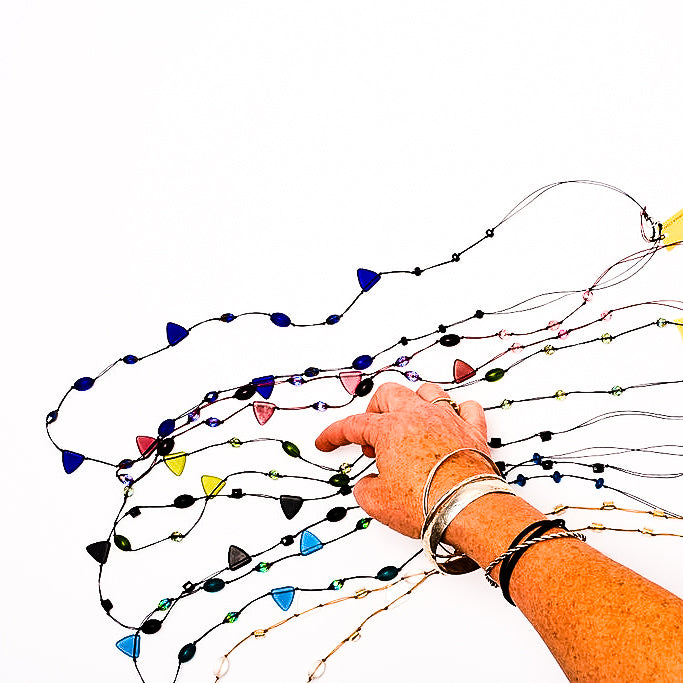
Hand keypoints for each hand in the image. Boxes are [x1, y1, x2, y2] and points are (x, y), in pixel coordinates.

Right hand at [315, 381, 498, 538]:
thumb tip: (369, 484)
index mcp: (391, 429)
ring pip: (428, 391)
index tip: (326, 442)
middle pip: (389, 394)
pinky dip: (457, 411)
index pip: (353, 425)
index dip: (334, 434)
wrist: (469, 509)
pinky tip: (450, 421)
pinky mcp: (473, 432)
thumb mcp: (378, 503)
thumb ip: (365, 488)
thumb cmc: (427, 503)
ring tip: (407, 421)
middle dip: (374, 409)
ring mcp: (448, 420)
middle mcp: (419, 416)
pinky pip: (468, 407)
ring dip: (413, 402)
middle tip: (370, 433)